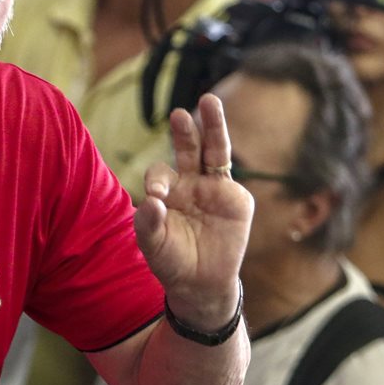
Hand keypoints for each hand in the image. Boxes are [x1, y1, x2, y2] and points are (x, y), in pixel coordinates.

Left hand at [135, 94, 251, 328]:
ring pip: (213, 151)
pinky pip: (228, 178)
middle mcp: (190, 183)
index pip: (161, 172)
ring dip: (212, 127)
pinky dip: (222, 165)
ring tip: (209, 101)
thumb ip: (148, 223)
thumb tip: (150, 200)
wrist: (201, 284)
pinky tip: (215, 155)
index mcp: (167, 190)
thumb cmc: (172, 261)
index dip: (158, 178)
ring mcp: (214, 189)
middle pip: (188, 149)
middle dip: (185, 131)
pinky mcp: (236, 200)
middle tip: (178, 113)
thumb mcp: (153, 245)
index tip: (157, 194)